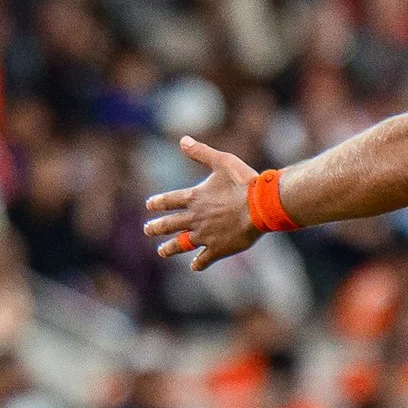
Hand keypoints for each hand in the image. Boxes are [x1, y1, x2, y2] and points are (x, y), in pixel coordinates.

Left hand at [142, 137, 259, 271]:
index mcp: (195, 198)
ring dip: (170, 248)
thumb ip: (201, 153)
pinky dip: (198, 264)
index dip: (158, 203)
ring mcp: (205, 235)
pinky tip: (194, 266)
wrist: (260, 206)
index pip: (169, 201)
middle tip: (147, 230)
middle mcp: (195, 218)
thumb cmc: (244, 182)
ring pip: (181, 244)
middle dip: (156, 228)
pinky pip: (204, 259)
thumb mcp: (222, 161)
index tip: (149, 205)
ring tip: (161, 252)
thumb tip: (183, 140)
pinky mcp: (217, 249)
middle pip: (169, 225)